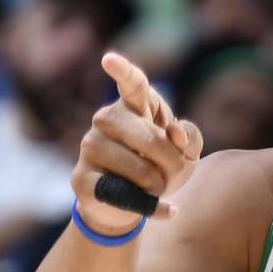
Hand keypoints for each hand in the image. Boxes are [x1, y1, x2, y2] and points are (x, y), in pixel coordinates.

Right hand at [73, 52, 203, 233]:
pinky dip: (153, 208)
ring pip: (142, 171)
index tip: (110, 60)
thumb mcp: (186, 152)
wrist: (134, 203)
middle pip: (153, 140)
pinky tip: (163, 210)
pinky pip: (125, 195)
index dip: (124, 71)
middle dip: (174, 163)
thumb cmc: (161, 166)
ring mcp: (90, 147)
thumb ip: (190, 137)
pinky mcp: (82, 179)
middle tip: (170, 171)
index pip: (132, 84)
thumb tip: (174, 132)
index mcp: (133, 106)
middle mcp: (106, 119)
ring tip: (152, 185)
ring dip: (159, 186)